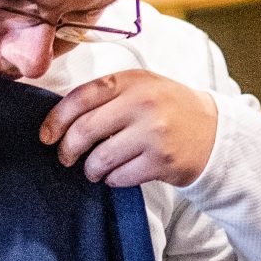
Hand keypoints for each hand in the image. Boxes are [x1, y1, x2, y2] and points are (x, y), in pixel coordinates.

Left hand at [40, 70, 218, 187]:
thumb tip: (60, 119)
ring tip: (94, 169)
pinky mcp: (162, 161)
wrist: (214, 132)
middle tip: (66, 157)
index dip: (56, 119)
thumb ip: (106, 95)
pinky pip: (120, 177)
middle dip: (68, 149)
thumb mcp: (141, 88)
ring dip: (90, 169)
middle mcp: (143, 103)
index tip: (46, 135)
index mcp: (132, 81)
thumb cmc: (168, 110)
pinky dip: (112, 180)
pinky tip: (118, 174)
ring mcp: (154, 133)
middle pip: (85, 130)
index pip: (81, 97)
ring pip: (100, 158)